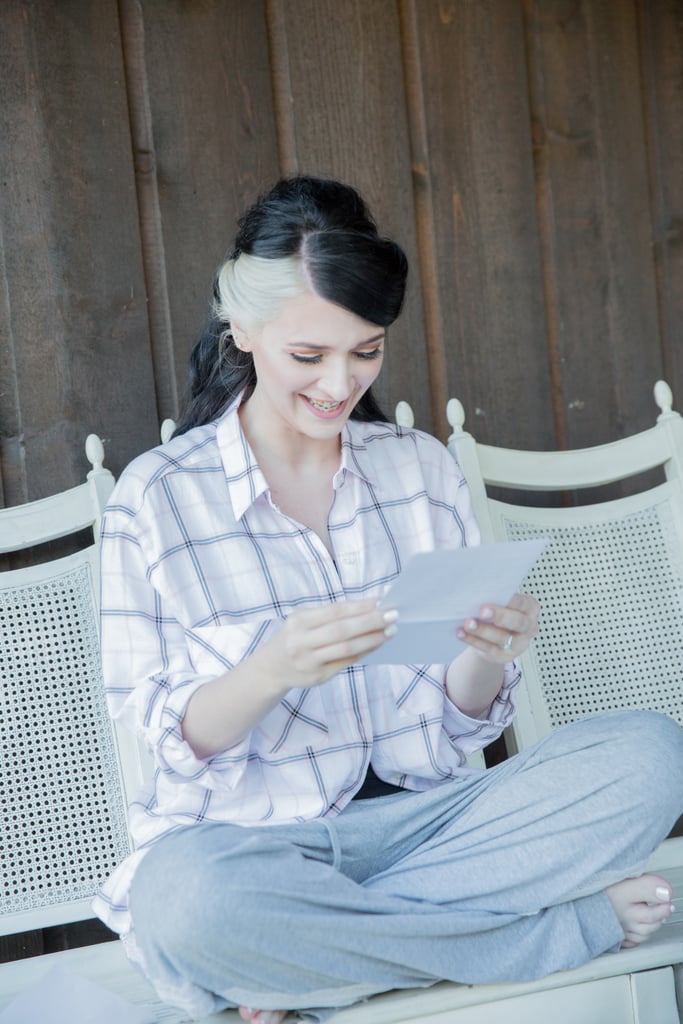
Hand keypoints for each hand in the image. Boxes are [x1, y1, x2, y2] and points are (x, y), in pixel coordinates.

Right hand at [259, 598, 397, 692]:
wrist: (271, 668)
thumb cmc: (294, 637)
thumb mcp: (303, 620)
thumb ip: (330, 615)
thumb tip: (368, 607)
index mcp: (299, 621)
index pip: (334, 612)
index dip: (358, 607)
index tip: (380, 601)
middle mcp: (302, 641)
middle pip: (342, 630)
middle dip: (370, 622)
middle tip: (393, 615)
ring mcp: (310, 661)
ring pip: (347, 648)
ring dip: (372, 639)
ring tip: (390, 630)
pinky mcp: (319, 676)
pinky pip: (347, 661)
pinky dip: (365, 651)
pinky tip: (377, 643)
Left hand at [455, 592, 539, 663]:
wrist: (496, 636)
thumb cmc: (499, 612)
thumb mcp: (503, 603)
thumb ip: (496, 599)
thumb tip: (478, 593)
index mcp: (530, 609)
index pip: (523, 603)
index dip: (511, 601)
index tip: (496, 595)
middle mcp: (528, 627)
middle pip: (517, 622)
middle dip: (499, 616)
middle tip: (483, 612)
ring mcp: (518, 644)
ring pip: (501, 637)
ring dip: (482, 630)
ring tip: (468, 623)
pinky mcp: (504, 656)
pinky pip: (488, 649)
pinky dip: (473, 640)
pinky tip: (461, 633)